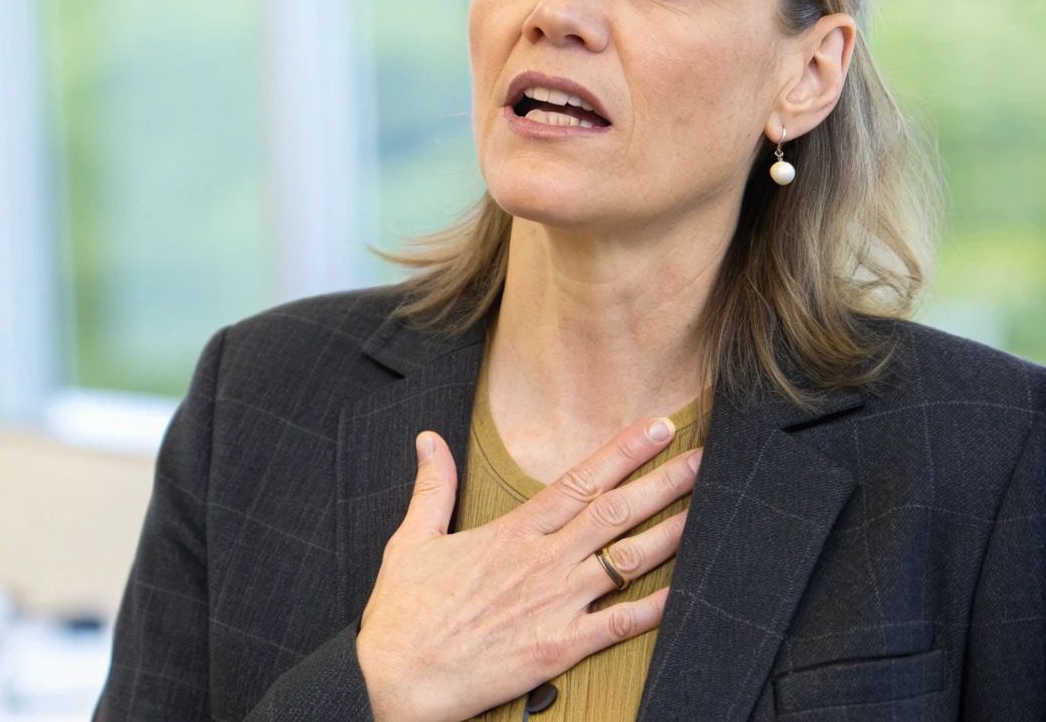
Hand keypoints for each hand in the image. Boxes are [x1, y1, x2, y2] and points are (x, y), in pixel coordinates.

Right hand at [356, 416, 701, 721]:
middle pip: (615, 512)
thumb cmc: (401, 615)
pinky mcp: (557, 648)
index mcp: (509, 534)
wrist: (396, 680)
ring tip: (710, 512)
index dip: (622, 452)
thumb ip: (431, 488)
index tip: (656, 427)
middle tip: (704, 458)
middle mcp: (540, 563)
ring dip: (671, 534)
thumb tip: (428, 439)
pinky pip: (619, 626)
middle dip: (664, 482)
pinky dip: (655, 609)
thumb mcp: (409, 542)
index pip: (577, 481)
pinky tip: (686, 591)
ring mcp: (553, 605)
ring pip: (626, 561)